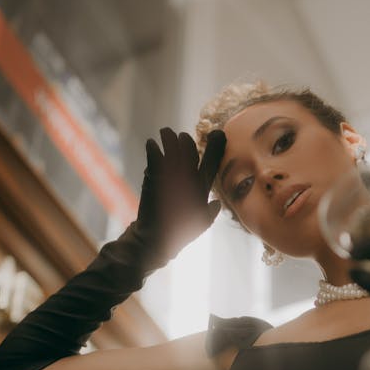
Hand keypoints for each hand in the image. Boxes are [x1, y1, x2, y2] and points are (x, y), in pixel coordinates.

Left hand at [129, 128, 225, 268]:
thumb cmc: (180, 233)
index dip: (217, 144)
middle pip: (190, 147)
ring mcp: (170, 174)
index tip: (218, 133)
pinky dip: (152, 147)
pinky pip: (154, 154)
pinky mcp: (154, 175)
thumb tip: (217, 203)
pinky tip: (151, 144)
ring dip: (169, 137)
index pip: (213, 160)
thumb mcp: (202, 224)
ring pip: (172, 146)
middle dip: (185, 140)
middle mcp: (188, 177)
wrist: (155, 237)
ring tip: (165, 132)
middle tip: (181, 137)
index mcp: (201, 188)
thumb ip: (211, 211)